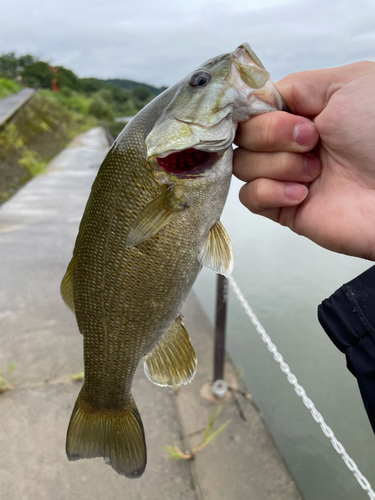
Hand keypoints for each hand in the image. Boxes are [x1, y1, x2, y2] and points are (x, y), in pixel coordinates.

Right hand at [233, 62, 374, 260]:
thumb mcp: (346, 84)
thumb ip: (296, 86)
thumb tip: (257, 100)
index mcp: (304, 112)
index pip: (253, 108)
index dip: (256, 111)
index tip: (281, 114)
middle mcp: (291, 143)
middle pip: (243, 136)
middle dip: (271, 136)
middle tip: (312, 140)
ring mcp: (286, 176)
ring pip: (243, 166)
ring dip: (278, 165)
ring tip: (316, 171)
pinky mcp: (284, 208)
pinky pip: (250, 197)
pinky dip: (270, 192)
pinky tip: (303, 194)